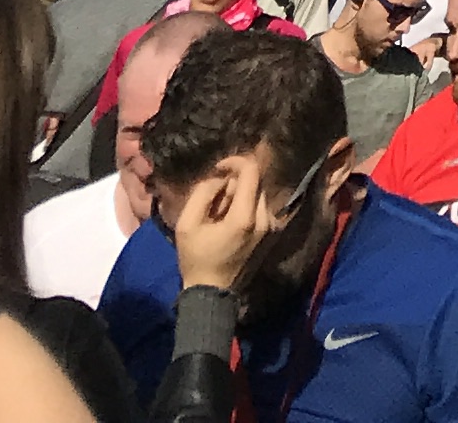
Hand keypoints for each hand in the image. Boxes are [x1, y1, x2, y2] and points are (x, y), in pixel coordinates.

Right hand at [161, 153, 296, 297]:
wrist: (212, 294)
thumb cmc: (196, 260)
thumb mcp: (187, 225)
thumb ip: (203, 193)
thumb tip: (220, 178)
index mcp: (245, 217)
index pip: (252, 171)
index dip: (235, 162)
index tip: (218, 169)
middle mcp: (264, 218)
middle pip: (256, 181)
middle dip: (235, 183)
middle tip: (215, 200)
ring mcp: (270, 227)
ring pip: (258, 194)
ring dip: (240, 195)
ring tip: (220, 214)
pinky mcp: (270, 233)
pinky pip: (260, 207)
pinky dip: (246, 206)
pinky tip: (229, 222)